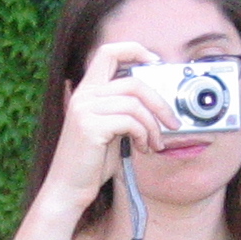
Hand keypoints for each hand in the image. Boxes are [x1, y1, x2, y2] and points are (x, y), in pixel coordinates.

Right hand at [33, 41, 176, 215]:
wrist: (67, 189)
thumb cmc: (90, 163)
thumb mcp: (110, 130)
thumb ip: (124, 112)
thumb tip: (157, 102)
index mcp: (86, 91)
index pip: (108, 52)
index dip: (134, 50)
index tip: (155, 62)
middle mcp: (83, 95)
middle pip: (133, 81)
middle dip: (160, 102)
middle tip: (172, 122)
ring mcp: (84, 109)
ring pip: (135, 103)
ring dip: (153, 125)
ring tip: (155, 143)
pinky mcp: (90, 126)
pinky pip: (130, 121)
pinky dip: (143, 135)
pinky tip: (142, 148)